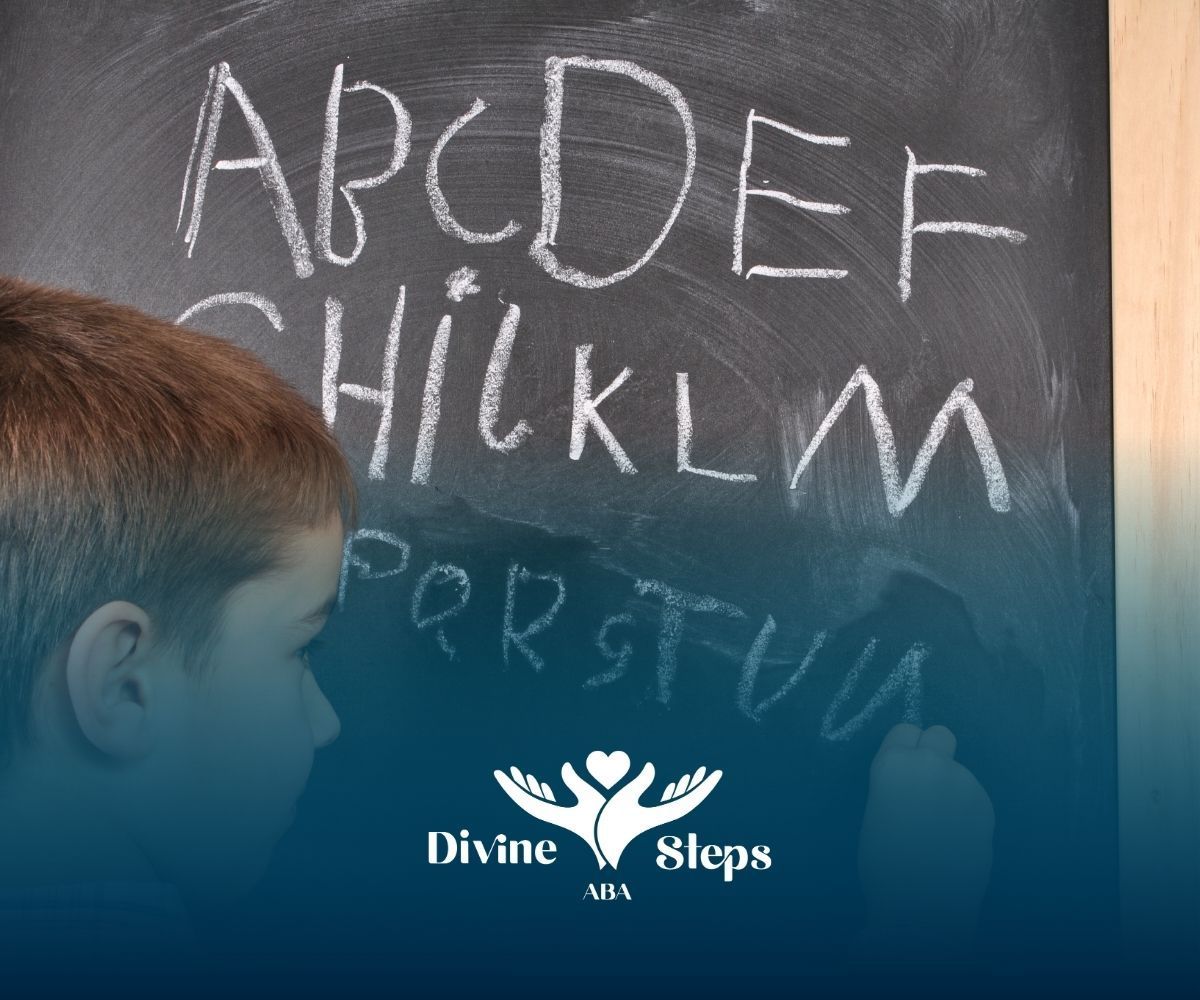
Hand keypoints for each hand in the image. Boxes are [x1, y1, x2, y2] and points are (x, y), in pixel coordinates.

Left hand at [494, 762, 607, 866]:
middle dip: (516, 786)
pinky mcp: (567, 819)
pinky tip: (541, 786)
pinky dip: (543, 794)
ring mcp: (559, 820)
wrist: (615, 844)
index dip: (510, 787)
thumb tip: (564, 767)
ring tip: (521, 774)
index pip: (525, 800)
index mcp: (553, 816)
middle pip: (527, 801)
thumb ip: (576, 782)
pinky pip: (548, 806)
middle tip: (504, 772)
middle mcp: (553, 820)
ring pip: (537, 803)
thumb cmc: (606, 822)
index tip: (499, 774)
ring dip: (529, 788)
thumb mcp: (592, 798)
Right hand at [595, 763, 721, 868]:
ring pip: (679, 803)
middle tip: (710, 772)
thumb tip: (652, 767)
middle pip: (689, 801)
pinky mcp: (649, 820)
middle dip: (699, 786)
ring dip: (687, 788)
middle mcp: (663, 819)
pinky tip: (675, 786)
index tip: (716, 774)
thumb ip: (639, 782)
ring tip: (695, 774)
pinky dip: (673, 794)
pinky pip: (668, 805)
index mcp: (662, 815)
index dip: (704, 787)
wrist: (601, 847)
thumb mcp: (623, 798)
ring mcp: (657, 820)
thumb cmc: (609, 824)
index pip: (691, 800)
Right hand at [857, 723, 994, 946]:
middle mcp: (931, 764)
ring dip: (950, 788)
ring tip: (939, 828)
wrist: (923, 904)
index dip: (905, 748)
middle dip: (934, 750)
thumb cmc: (884, 863)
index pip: (905, 730)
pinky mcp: (986, 807)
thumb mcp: (878, 811)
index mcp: (894, 764)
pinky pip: (972, 798)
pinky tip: (956, 839)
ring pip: (958, 771)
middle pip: (940, 735)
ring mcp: (963, 783)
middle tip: (926, 782)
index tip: (904, 766)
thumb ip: (899, 785)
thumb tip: (917, 782)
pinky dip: (965, 811)